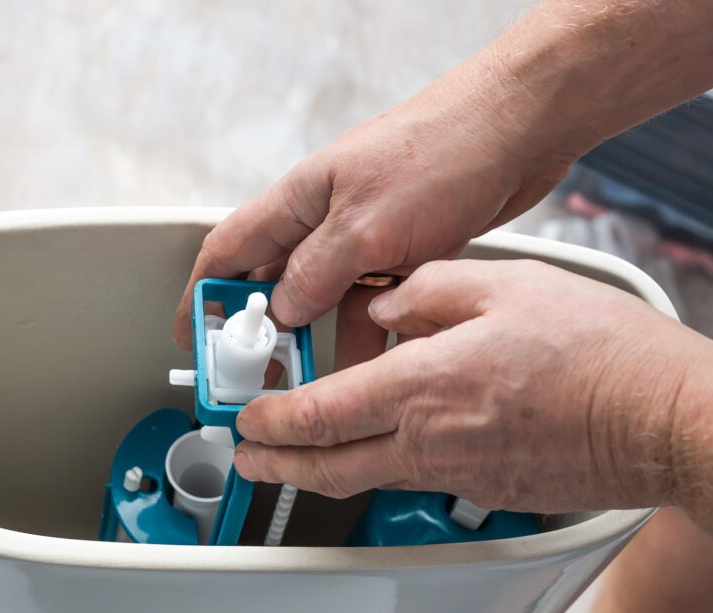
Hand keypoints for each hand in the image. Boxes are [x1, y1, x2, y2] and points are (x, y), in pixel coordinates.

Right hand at [172, 56, 584, 370]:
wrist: (520, 128)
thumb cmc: (443, 149)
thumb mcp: (366, 225)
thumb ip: (315, 274)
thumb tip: (281, 313)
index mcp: (299, 201)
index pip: (228, 252)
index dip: (201, 296)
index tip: (191, 339)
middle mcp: (325, 219)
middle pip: (273, 283)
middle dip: (260, 332)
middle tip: (255, 375)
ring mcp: (365, 235)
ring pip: (325, 300)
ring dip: (318, 341)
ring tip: (314, 384)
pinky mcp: (404, 249)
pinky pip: (372, 303)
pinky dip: (370, 334)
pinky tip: (376, 363)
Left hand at [233, 259, 697, 513]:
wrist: (661, 418)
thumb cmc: (596, 351)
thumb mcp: (502, 285)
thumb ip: (428, 289)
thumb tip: (388, 299)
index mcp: (423, 384)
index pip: (320, 411)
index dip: (272, 419)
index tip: (246, 416)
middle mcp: (430, 439)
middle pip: (328, 464)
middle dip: (276, 462)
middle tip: (247, 457)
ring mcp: (458, 473)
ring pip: (366, 478)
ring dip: (318, 471)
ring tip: (293, 463)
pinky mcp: (486, 489)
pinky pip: (416, 479)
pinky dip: (381, 467)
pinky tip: (382, 450)